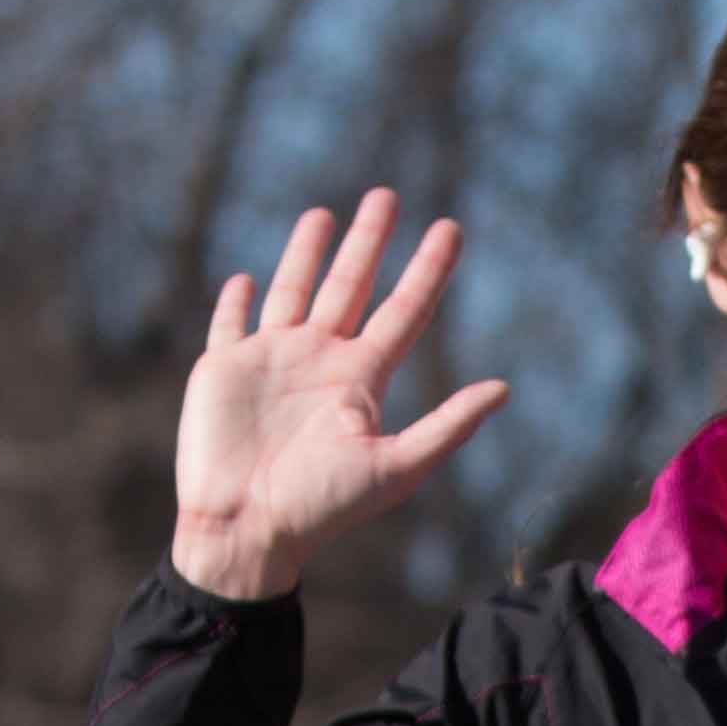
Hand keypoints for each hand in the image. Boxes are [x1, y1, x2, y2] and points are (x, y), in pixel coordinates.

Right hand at [171, 191, 510, 597]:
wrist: (247, 529)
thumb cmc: (322, 506)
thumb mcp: (395, 466)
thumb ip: (447, 427)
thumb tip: (503, 389)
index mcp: (361, 381)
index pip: (404, 311)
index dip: (428, 270)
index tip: (452, 229)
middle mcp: (320, 363)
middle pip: (352, 286)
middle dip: (370, 242)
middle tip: (388, 196)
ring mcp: (270, 362)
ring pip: (293, 291)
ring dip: (307, 255)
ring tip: (324, 214)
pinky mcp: (222, 369)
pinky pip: (230, 325)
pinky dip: (236, 302)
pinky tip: (246, 279)